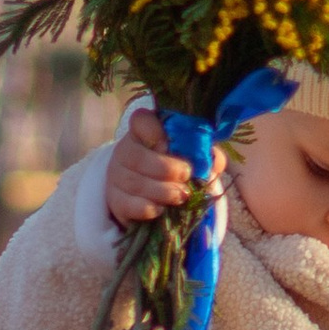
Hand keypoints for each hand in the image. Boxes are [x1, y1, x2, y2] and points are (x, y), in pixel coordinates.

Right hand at [105, 111, 221, 227]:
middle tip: (186, 176)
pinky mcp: (114, 200)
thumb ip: (204, 154)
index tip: (169, 144)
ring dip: (162, 191)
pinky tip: (161, 209)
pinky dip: (147, 208)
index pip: (140, 120)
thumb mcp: (191, 156)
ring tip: (181, 196)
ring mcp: (116, 176)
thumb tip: (214, 162)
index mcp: (143, 132)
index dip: (154, 130)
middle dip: (165, 168)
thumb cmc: (174, 169)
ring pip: (134, 182)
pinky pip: (127, 204)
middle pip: (136, 156)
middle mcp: (124, 151)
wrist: (153, 196)